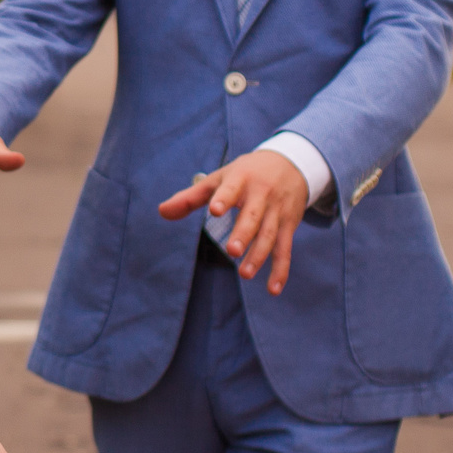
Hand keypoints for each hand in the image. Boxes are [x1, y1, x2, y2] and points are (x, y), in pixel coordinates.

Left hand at [157, 149, 311, 294]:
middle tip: (231, 250)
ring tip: (244, 274)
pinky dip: (281, 270)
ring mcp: (277, 211)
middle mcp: (262, 195)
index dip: (224, 198)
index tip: (214, 210)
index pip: (232, 189)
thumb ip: (190, 197)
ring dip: (258, 255)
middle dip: (243, 233)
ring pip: (269, 235)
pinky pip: (285, 249)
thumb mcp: (219, 178)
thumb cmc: (247, 173)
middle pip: (253, 216)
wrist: (291, 164)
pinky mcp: (288, 225)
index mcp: (241, 179)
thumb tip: (161, 212)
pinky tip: (273, 289)